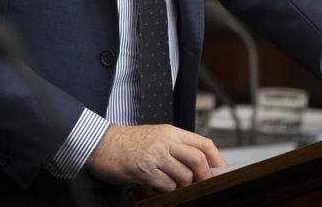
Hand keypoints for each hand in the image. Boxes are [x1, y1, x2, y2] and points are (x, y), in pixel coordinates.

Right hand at [86, 124, 224, 191]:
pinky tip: (158, 185)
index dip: (216, 157)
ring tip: (173, 183)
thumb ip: (175, 145)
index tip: (219, 168)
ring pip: (183, 176)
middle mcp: (165, 142)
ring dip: (182, 185)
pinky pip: (166, 185)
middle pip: (197, 159)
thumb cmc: (127, 142)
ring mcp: (155, 156)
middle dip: (203, 175)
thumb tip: (197, 161)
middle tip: (201, 182)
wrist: (102, 145)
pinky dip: (166, 189)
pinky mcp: (145, 170)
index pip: (202, 142)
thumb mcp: (155, 136)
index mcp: (170, 132)